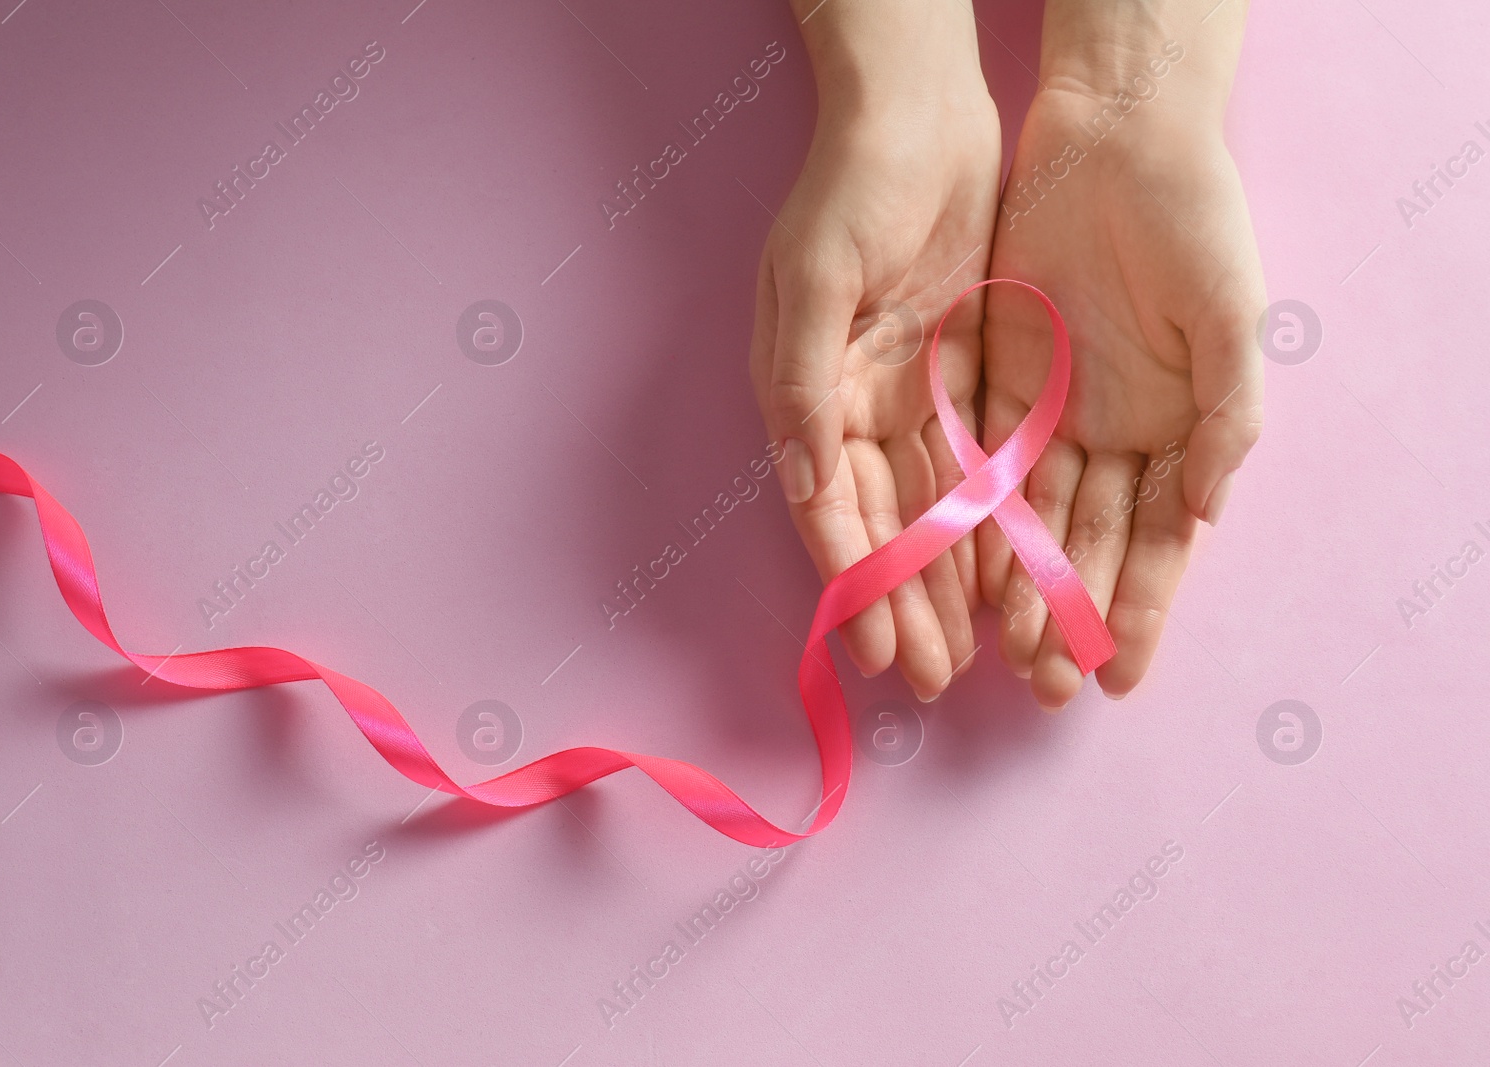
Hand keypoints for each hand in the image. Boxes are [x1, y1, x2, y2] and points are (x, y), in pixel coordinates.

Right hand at [750, 1, 1000, 700]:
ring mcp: (911, 392)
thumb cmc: (849, 189)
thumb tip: (804, 483)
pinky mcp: (966, 372)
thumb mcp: (813, 280)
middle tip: (929, 678)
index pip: (829, 507)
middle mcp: (855, 405)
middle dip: (905, 602)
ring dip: (947, 580)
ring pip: (935, 507)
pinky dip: (990, 518)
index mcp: (807, 392)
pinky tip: (1005, 571)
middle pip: (884, 523)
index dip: (853, 580)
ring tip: (970, 652)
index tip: (873, 649)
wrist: (920, 112)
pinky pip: (980, 461)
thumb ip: (803, 386)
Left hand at [979, 6, 1265, 707]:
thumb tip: (1208, 508)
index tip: (1121, 680)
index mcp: (1179, 431)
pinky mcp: (995, 384)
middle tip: (1045, 688)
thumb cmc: (1194, 223)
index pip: (1159, 543)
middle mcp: (1113, 437)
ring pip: (1031, 521)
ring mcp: (1053, 416)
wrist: (1113, 142)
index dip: (1142, 611)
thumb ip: (1227, 415)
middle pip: (1088, 547)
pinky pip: (980, 467)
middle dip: (1070, 619)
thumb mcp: (1231, 316)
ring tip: (1001, 656)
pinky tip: (962, 575)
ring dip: (1018, 588)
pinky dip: (974, 522)